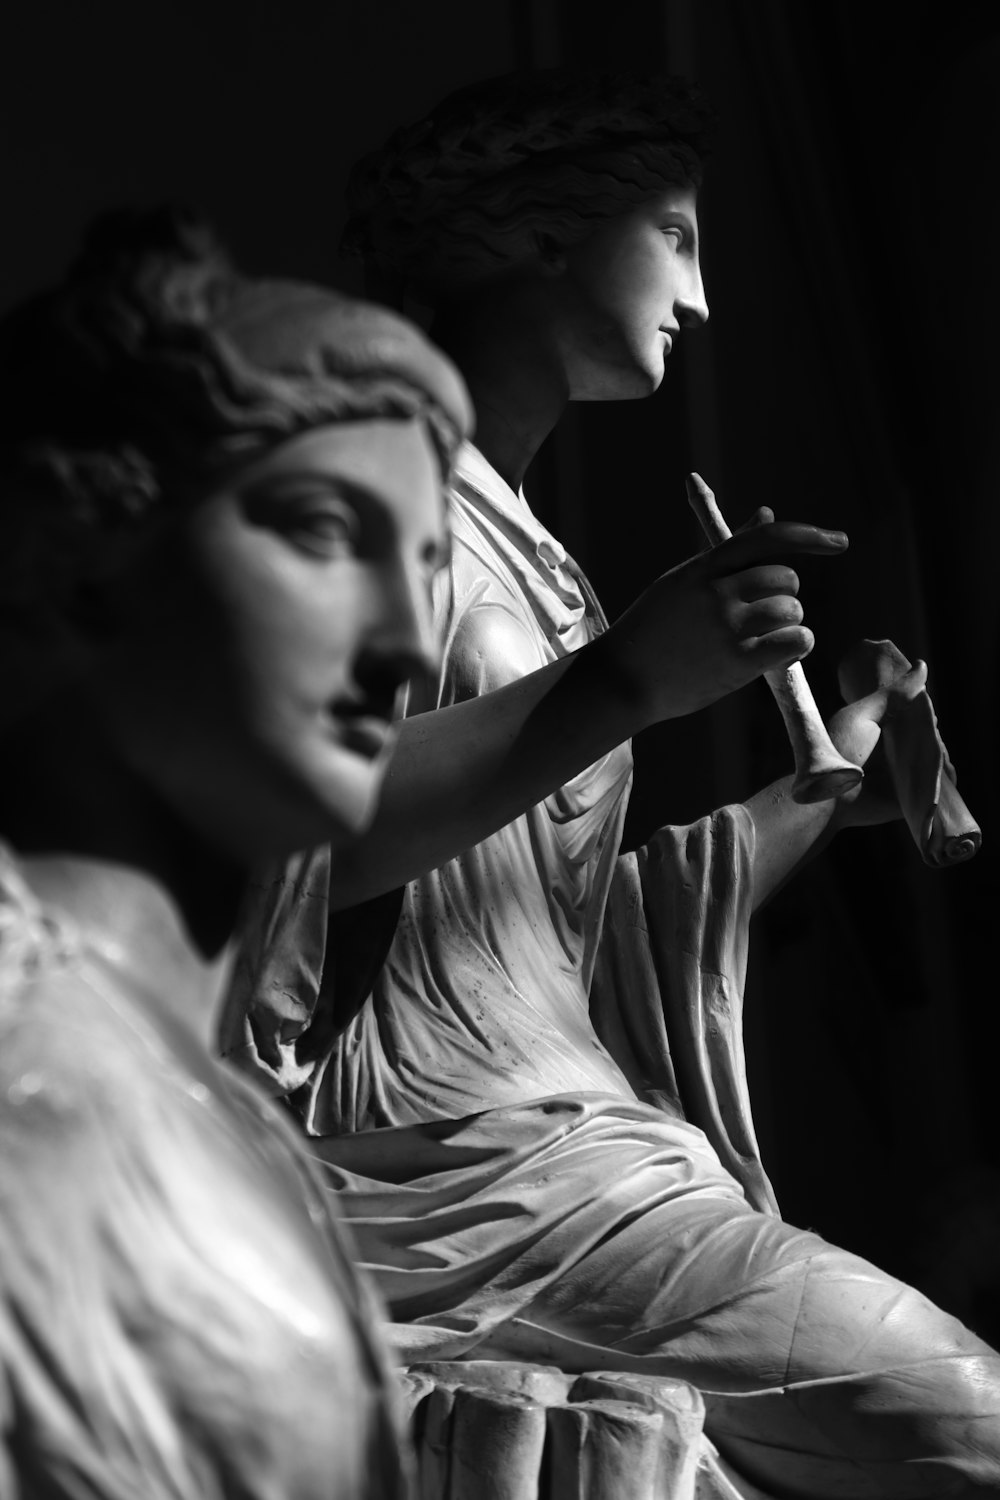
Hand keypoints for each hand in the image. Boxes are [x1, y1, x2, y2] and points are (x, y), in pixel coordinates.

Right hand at [603, 507, 849, 724]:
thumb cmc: (653, 629)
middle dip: (785, 597)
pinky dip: (796, 646)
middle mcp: (717, 592)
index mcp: (704, 567)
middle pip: (787, 578)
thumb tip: (767, 512)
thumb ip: (730, 549)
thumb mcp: (684, 581)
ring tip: (760, 641)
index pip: (768, 538)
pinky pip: (795, 641)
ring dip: (788, 625)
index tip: (839, 542)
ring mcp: (726, 627)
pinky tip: (777, 655)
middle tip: (762, 617)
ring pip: (792, 611)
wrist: (621, 679)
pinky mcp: (736, 663)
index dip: (809, 536)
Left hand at [827, 650, 927, 829]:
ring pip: (934, 761)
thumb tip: (922, 665)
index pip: (912, 717)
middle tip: (929, 731)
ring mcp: (903, 776)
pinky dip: (945, 778)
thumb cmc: (838, 751)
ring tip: (935, 750)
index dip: (923, 712)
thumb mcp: (864, 715)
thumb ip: (892, 695)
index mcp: (881, 731)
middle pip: (926, 739)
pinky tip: (946, 769)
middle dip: (933, 734)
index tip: (926, 709)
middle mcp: (893, 753)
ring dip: (940, 755)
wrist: (828, 797)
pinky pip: (937, 788)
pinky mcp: (911, 798)